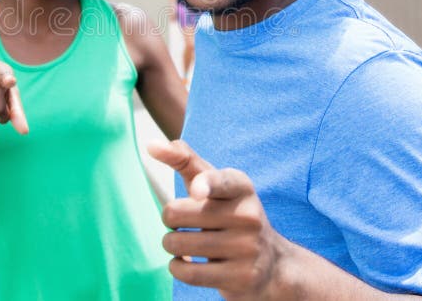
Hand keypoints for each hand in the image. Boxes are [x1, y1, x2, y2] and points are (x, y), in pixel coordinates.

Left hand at [148, 140, 285, 300]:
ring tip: (183, 244)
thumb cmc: (228, 214)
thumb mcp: (213, 184)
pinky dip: (176, 268)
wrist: (271, 264)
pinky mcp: (241, 277)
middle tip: (181, 223)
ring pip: (179, 244)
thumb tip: (151, 145)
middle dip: (169, 219)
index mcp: (241, 186)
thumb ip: (184, 159)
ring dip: (171, 245)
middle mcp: (249, 214)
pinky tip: (184, 263)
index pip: (221, 181)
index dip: (206, 185)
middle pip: (177, 213)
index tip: (196, 190)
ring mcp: (247, 248)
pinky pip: (188, 273)